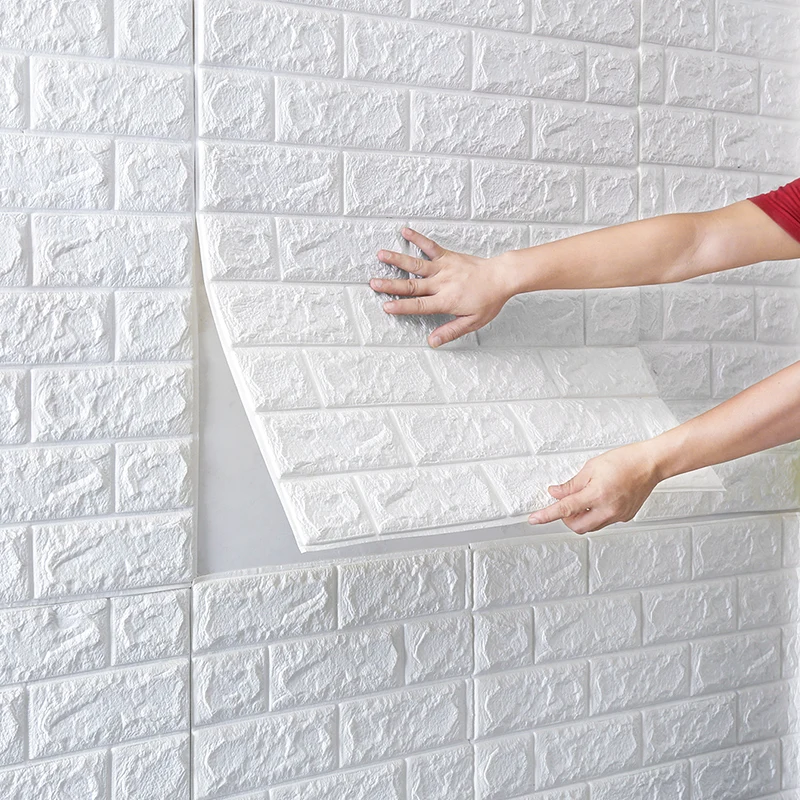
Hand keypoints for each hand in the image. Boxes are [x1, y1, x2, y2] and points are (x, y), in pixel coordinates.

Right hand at [370, 227, 517, 346]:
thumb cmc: (489, 300)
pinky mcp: (448, 256)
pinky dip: (418, 238)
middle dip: (391, 284)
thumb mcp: (472, 322)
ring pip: (416, 264)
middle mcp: (442, 283)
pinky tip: (405, 231)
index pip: (419, 305)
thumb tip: (433, 342)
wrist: (502, 277)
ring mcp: (444, 268)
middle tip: (373, 283)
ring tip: (381, 255)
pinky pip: (430, 246)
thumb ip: (451, 331)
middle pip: (412, 285)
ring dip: (397, 259)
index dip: (402, 306)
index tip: (386, 306)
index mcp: (446, 301)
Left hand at [528, 442, 662, 533]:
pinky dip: (596, 514)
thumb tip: (555, 493)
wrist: (650, 464)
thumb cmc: (625, 460)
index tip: (534, 519)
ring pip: (591, 526)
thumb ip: (571, 485)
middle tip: (565, 503)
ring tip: (584, 498)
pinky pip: (604, 522)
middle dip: (566, 518)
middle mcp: (608, 509)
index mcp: (597, 495)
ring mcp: (618, 516)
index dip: (547, 515)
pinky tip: (600, 499)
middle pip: (577, 526)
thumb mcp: (591, 468)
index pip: (565, 509)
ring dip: (581, 517)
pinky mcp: (626, 517)